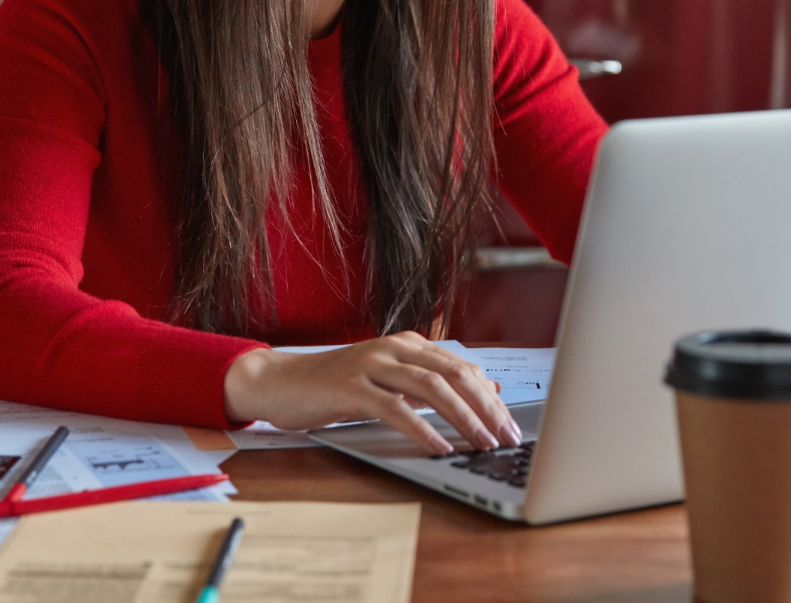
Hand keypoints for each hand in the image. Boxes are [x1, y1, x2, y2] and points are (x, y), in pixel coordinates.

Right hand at [222, 332, 521, 455]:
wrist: (279, 382)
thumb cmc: (334, 386)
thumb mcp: (387, 382)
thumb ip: (428, 385)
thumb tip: (482, 392)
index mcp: (406, 344)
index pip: (460, 367)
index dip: (490, 396)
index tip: (511, 424)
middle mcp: (393, 348)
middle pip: (453, 375)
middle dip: (486, 408)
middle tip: (507, 437)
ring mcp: (371, 365)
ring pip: (430, 388)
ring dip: (463, 417)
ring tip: (483, 442)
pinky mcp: (351, 388)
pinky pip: (394, 408)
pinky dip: (421, 429)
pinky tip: (439, 447)